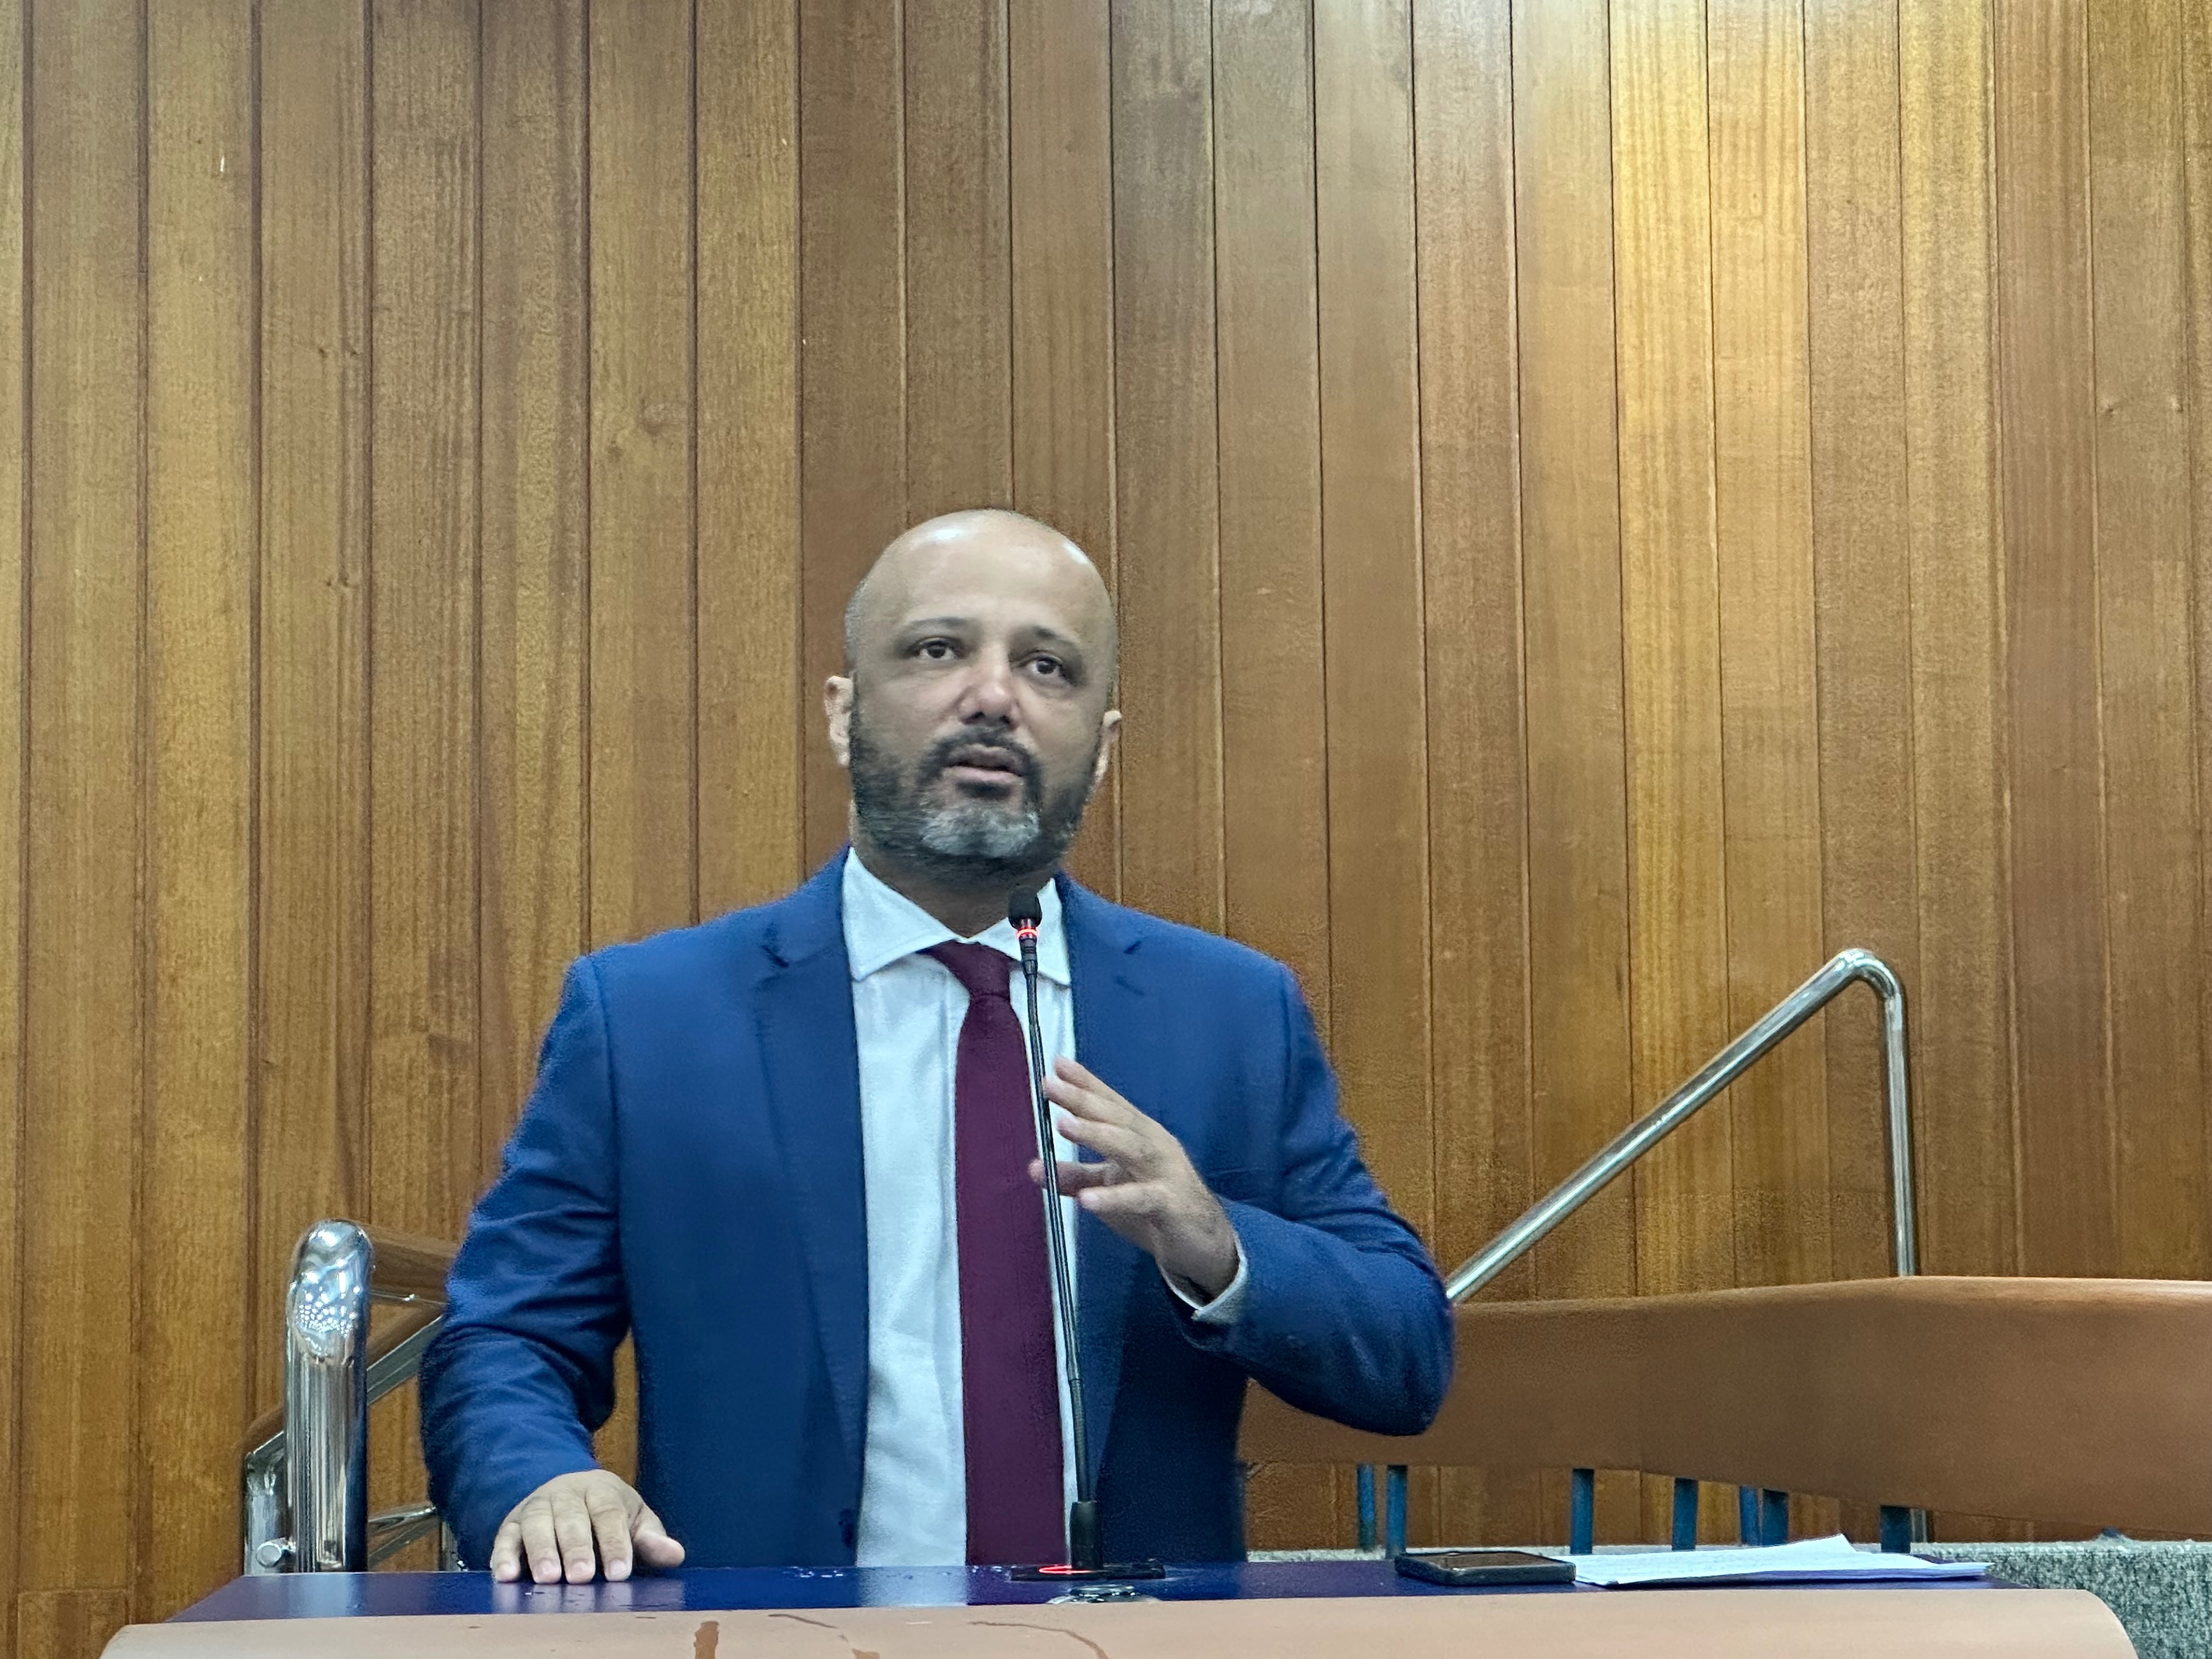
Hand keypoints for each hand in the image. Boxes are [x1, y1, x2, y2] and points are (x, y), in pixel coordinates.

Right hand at [489, 1469, 685, 1583]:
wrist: (569, 1489)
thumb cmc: (608, 1513)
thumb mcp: (634, 1519)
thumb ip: (651, 1539)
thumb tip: (675, 1555)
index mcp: (601, 1490)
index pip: (609, 1514)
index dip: (615, 1543)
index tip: (620, 1571)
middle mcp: (566, 1493)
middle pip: (572, 1518)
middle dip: (577, 1547)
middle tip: (582, 1576)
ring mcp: (537, 1506)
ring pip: (538, 1524)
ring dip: (541, 1551)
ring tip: (548, 1578)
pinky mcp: (511, 1523)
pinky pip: (505, 1537)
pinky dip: (504, 1555)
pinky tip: (507, 1575)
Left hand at [1033, 1056, 1240, 1299]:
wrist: (1205, 1242)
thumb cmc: (1156, 1207)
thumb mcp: (1111, 1188)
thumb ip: (1075, 1178)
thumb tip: (1034, 1166)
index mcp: (1140, 1135)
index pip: (1111, 1103)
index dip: (1086, 1083)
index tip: (1057, 1063)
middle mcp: (1154, 1145)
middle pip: (1118, 1118)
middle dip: (1083, 1100)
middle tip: (1050, 1084)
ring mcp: (1166, 1173)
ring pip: (1131, 1148)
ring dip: (1097, 1134)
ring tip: (1064, 1125)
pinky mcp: (1171, 1204)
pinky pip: (1141, 1198)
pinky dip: (1115, 1197)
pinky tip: (1088, 1199)